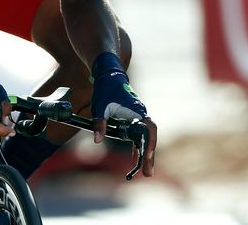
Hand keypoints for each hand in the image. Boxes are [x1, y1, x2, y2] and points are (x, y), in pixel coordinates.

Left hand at [90, 52, 156, 175]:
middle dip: (149, 156)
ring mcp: (138, 116)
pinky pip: (138, 134)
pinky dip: (138, 146)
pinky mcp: (132, 118)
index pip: (148, 130)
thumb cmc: (105, 89)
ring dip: (145, 153)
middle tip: (147, 174)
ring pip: (145, 137)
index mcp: (136, 111)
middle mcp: (140, 114)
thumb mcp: (99, 106)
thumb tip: (97, 141)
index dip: (149, 144)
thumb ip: (99, 123)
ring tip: (144, 171)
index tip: (146, 157)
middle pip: (150, 138)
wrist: (109, 74)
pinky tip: (135, 158)